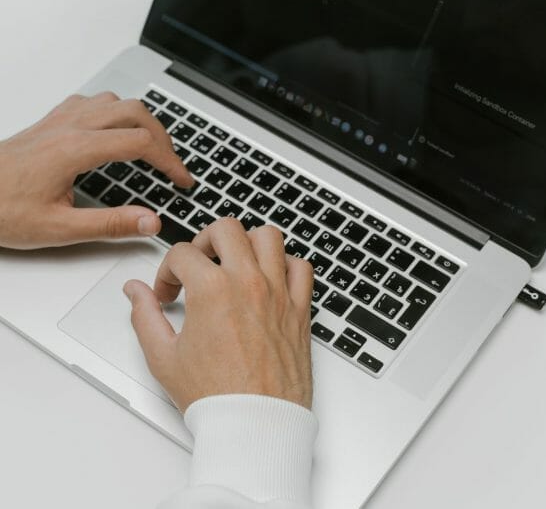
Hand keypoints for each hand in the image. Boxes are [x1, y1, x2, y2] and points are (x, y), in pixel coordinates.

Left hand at [0, 92, 193, 248]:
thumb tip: (150, 221)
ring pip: (116, 101)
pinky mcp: (52, 122)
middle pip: (135, 112)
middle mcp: (70, 127)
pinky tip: (115, 132)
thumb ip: (111, 224)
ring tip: (152, 147)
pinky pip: (93, 102)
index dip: (170, 161)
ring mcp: (60, 120)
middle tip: (172, 164)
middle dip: (163, 137)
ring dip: (142, 121)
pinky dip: (116, 113)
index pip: (141, 143)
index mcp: (75, 150)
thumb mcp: (60, 228)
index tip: (181, 179)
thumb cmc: (2, 209)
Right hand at [124, 218, 313, 411]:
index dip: (166, 271)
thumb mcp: (163, 357)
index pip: (181, 253)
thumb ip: (144, 316)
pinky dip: (286, 265)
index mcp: (212, 291)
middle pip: (226, 229)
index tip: (168, 291)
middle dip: (204, 240)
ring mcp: (277, 293)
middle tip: (199, 264)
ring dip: (247, 242)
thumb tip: (135, 291)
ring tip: (235, 262)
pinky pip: (301, 267)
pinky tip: (270, 279)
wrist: (255, 424)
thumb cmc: (215, 397)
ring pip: (268, 237)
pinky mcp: (299, 308)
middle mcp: (247, 283)